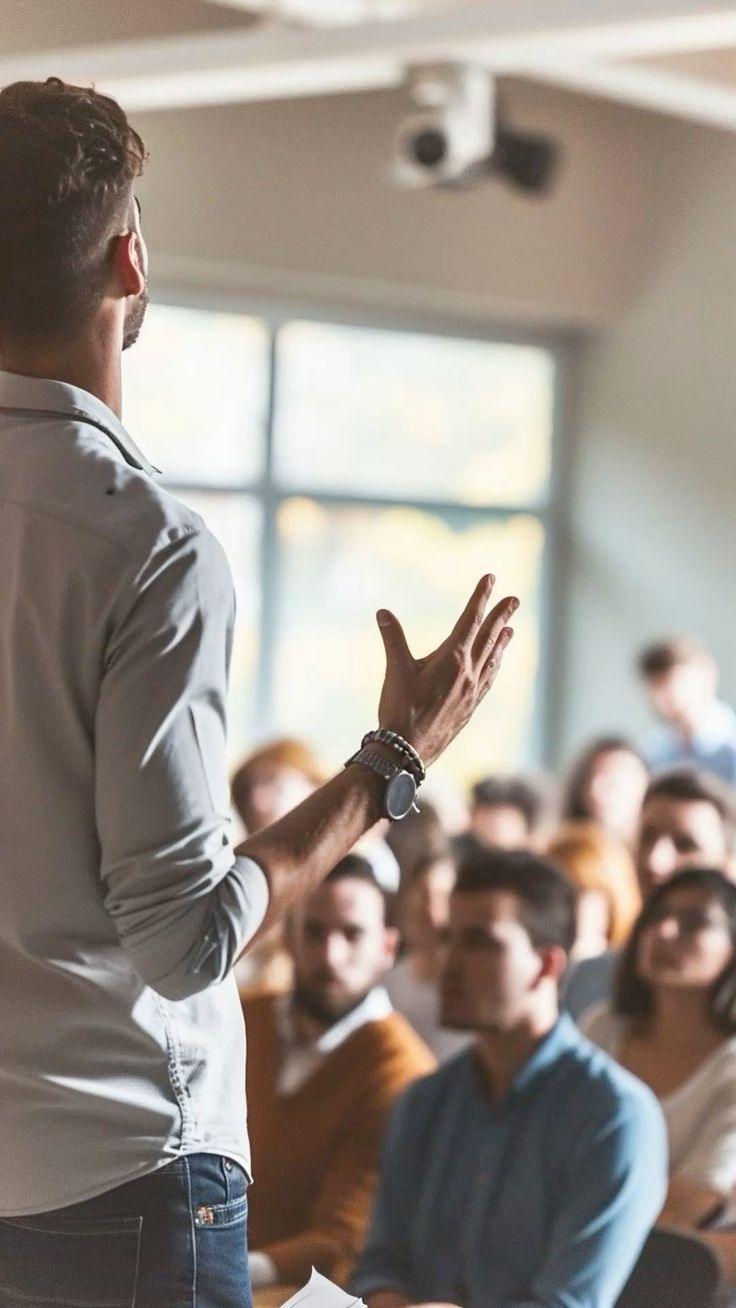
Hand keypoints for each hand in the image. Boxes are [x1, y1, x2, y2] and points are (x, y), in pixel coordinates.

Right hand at [375, 574, 518, 765]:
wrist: (408, 751)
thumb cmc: (400, 709)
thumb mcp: (396, 670)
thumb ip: (393, 639)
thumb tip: (382, 612)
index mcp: (452, 658)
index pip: (470, 620)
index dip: (480, 597)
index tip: (491, 579)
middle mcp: (468, 672)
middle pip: (489, 636)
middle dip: (500, 615)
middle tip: (515, 599)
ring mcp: (472, 691)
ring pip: (492, 659)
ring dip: (502, 641)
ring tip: (511, 629)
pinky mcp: (470, 706)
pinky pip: (489, 679)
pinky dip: (495, 665)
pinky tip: (495, 664)